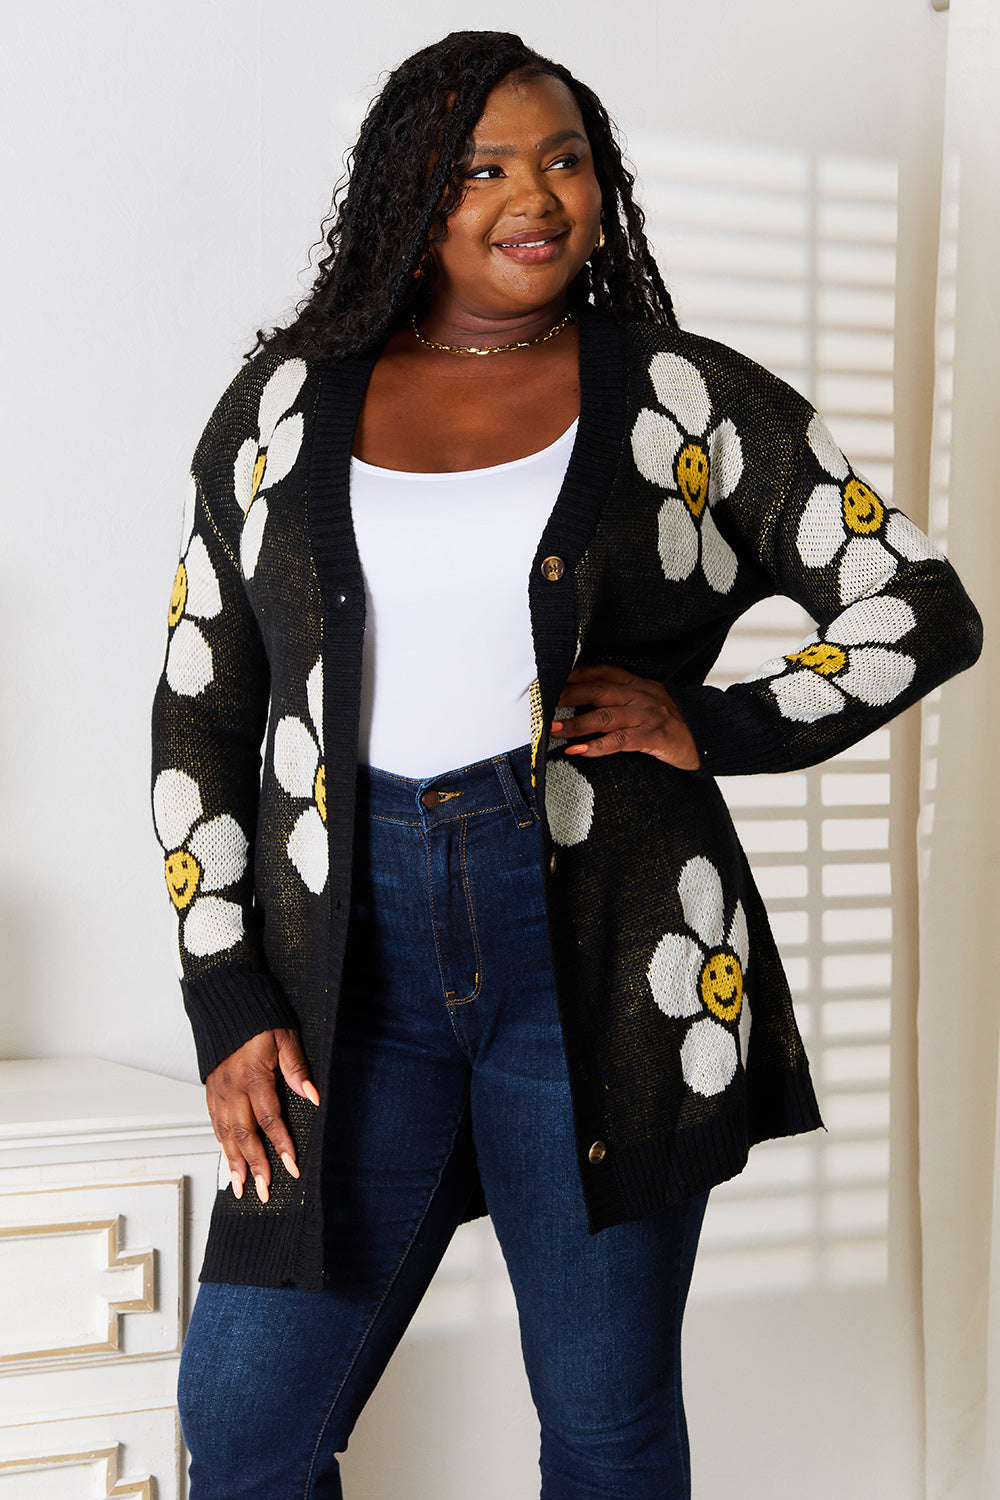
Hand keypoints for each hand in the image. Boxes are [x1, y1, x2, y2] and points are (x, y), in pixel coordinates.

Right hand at [205, 1028, 319, 1202]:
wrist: (225, 999)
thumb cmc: (257, 1018)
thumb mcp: (284, 1036)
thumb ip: (296, 1068)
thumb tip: (312, 1096)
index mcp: (253, 1076)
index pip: (269, 1118)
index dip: (281, 1145)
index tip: (291, 1166)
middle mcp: (232, 1087)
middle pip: (244, 1134)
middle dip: (255, 1165)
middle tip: (264, 1191)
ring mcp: (218, 1090)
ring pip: (225, 1133)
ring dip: (234, 1162)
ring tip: (241, 1187)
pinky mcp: (210, 1089)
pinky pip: (214, 1122)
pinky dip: (221, 1143)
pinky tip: (227, 1158)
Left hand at [552, 664, 699, 770]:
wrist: (710, 737)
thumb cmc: (676, 723)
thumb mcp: (651, 702)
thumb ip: (625, 699)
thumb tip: (590, 703)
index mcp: (638, 685)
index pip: (602, 671)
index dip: (576, 672)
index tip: (552, 675)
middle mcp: (639, 695)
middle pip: (597, 690)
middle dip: (566, 695)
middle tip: (542, 701)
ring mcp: (646, 715)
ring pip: (603, 716)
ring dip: (574, 723)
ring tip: (552, 730)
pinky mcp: (652, 737)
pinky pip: (619, 741)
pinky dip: (596, 746)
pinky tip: (578, 751)